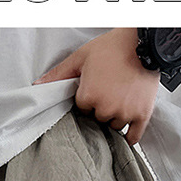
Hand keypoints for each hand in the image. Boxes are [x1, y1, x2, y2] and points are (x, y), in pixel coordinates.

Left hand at [32, 29, 159, 145]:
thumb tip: (37, 86)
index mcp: (89, 96)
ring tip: (121, 100)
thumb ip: (59, 74)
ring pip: (114, 126)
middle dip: (101, 108)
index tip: (95, 89)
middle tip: (109, 92)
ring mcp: (125, 113)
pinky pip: (133, 137)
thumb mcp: (81, 57)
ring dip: (115, 118)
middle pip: (98, 118)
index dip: (88, 99)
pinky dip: (130, 137)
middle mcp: (106, 108)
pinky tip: (127, 135)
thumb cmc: (112, 48)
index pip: (82, 109)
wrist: (143, 43)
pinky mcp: (142, 115)